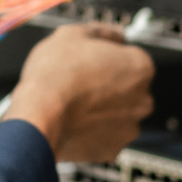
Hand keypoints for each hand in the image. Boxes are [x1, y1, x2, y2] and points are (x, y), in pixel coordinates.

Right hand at [3, 23, 153, 162]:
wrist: (38, 115)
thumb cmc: (55, 74)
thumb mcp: (73, 33)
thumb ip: (102, 31)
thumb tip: (115, 34)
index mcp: (140, 67)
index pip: (132, 56)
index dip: (109, 56)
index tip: (94, 59)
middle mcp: (143, 99)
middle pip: (129, 88)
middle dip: (109, 85)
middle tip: (80, 80)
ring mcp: (128, 127)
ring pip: (117, 114)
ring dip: (101, 109)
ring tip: (73, 102)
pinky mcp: (111, 150)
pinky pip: (104, 136)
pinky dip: (92, 131)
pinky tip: (73, 120)